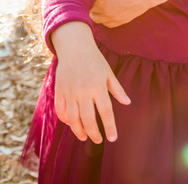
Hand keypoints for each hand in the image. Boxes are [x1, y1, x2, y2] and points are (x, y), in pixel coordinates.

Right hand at [51, 22, 129, 143]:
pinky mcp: (59, 90)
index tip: (112, 138)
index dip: (110, 127)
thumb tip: (128, 102)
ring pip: (73, 118)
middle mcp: (84, 91)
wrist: (74, 46)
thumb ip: (117, 89)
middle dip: (94, 133)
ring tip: (84, 137)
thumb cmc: (94, 60)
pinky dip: (65, 120)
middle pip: (88, 119)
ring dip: (79, 131)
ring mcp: (70, 91)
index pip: (106, 113)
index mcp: (98, 87)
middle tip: (98, 140)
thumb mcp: (108, 72)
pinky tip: (71, 124)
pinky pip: (60, 110)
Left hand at [90, 0, 179, 27]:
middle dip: (87, 4)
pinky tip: (107, 10)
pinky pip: (107, 23)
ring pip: (96, 19)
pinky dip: (105, 18)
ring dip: (95, 12)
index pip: (84, 0)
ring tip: (98, 4)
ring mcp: (112, 18)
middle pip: (88, 11)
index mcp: (100, 0)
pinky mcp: (121, 21)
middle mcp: (104, 12)